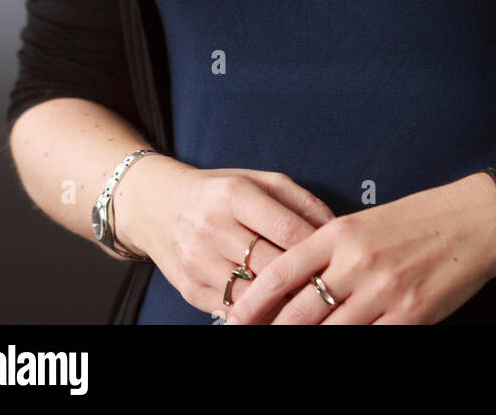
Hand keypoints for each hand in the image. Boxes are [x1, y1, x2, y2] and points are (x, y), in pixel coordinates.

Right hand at [113, 156, 335, 321]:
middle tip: (331, 288)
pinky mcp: (191, 290)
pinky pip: (234, 311)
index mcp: (234, 195)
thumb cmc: (218, 192)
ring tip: (310, 304)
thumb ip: (299, 200)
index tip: (338, 258)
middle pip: (273, 267)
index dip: (317, 248)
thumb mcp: (258, 180)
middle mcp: (213, 229)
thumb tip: (337, 226)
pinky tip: (278, 310)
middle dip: (305, 280)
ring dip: (285, 303)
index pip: (287, 229)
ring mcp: (199, 262)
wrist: (156, 206)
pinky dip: (259, 315)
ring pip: (254, 297)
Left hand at [222, 172, 495, 324]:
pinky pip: (369, 342)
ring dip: (305, 344)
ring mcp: (384, 291)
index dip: (251, 302)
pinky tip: (339, 351)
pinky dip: (349, 349)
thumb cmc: (415, 220)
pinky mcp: (410, 314)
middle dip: (271, 332)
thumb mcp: (363, 223)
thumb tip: (290, 284)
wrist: (473, 220)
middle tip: (247, 339)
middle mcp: (356, 262)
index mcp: (339, 233)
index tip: (231, 321)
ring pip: (329, 333)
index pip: (281, 272)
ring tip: (286, 348)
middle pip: (298, 312)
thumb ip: (328, 251)